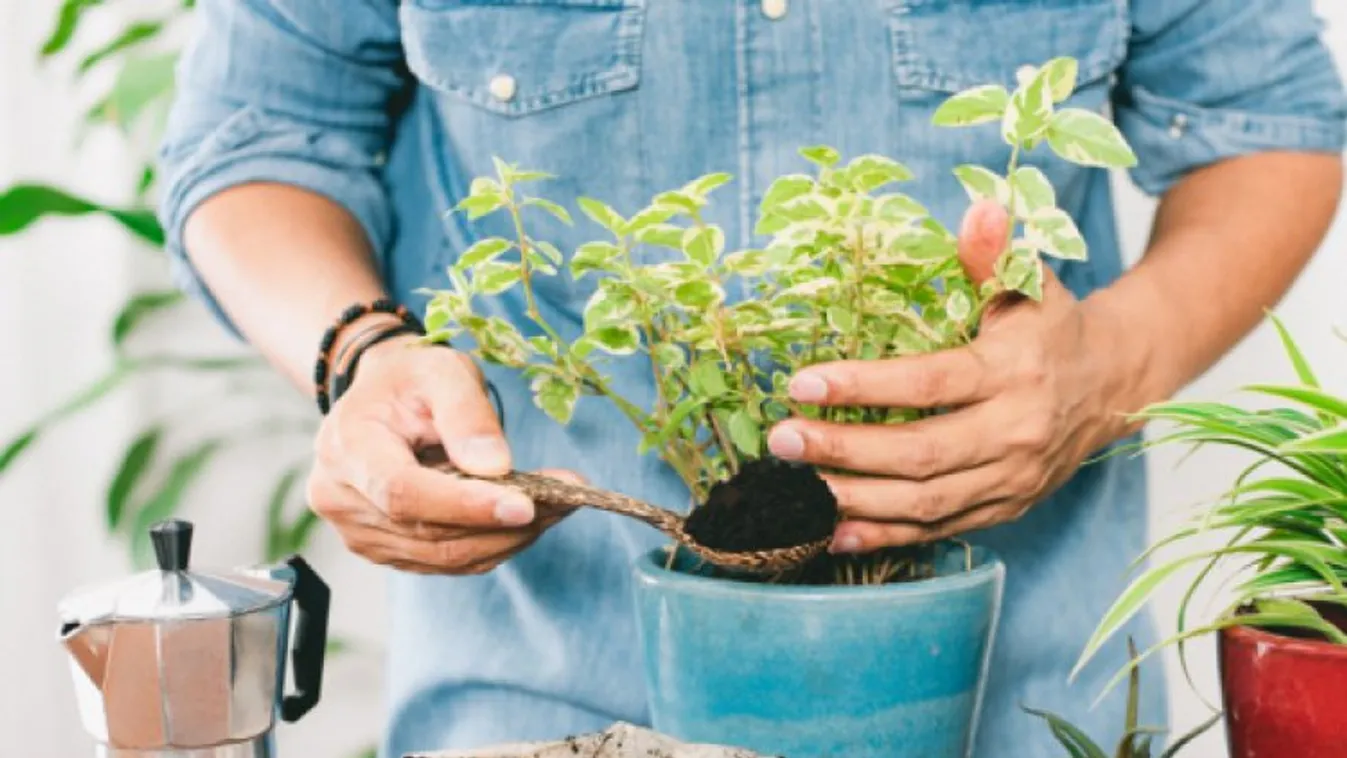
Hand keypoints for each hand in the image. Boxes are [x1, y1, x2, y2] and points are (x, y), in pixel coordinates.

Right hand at [306, 328, 578, 573]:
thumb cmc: (411, 380)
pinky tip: (528, 519)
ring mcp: (360, 533)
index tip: (525, 504)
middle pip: (429, 533)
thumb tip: (496, 468)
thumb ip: (467, 414)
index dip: (465, 505)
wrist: (382, 401)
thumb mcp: (442, 371)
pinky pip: (447, 561)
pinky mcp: (387, 550)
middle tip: (566, 498)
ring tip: (558, 505)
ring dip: (508, 537)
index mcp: (348, 448)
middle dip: (503, 522)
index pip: (404, 493)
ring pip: (444, 556)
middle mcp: (342, 500)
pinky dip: (494, 544)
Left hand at [766, 200, 1134, 552]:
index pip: (929, 384)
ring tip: (793, 487)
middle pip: (919, 453)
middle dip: (843, 451)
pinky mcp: (1005, 508)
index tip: (803, 382)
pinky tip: (833, 529)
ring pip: (924, 502)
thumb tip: (980, 208)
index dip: (863, 386)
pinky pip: (939, 529)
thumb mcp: (1031, 282)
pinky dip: (884, 536)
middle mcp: (1016, 432)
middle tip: (783, 439)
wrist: (1112, 385)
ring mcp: (1011, 478)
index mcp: (1015, 372)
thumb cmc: (1053, 327)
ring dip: (854, 499)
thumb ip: (994, 254)